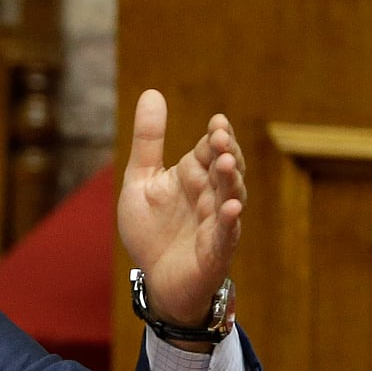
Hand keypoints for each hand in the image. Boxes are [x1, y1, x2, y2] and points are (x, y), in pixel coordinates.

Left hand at [118, 89, 246, 327]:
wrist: (154, 278)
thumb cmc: (151, 229)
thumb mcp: (141, 180)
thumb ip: (147, 141)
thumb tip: (151, 92)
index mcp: (193, 176)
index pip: (209, 150)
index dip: (215, 137)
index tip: (217, 122)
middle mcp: (210, 195)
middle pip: (224, 169)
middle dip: (225, 153)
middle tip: (220, 137)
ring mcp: (216, 222)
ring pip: (230, 197)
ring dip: (230, 181)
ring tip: (227, 163)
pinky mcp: (215, 250)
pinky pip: (224, 234)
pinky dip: (228, 222)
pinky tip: (229, 209)